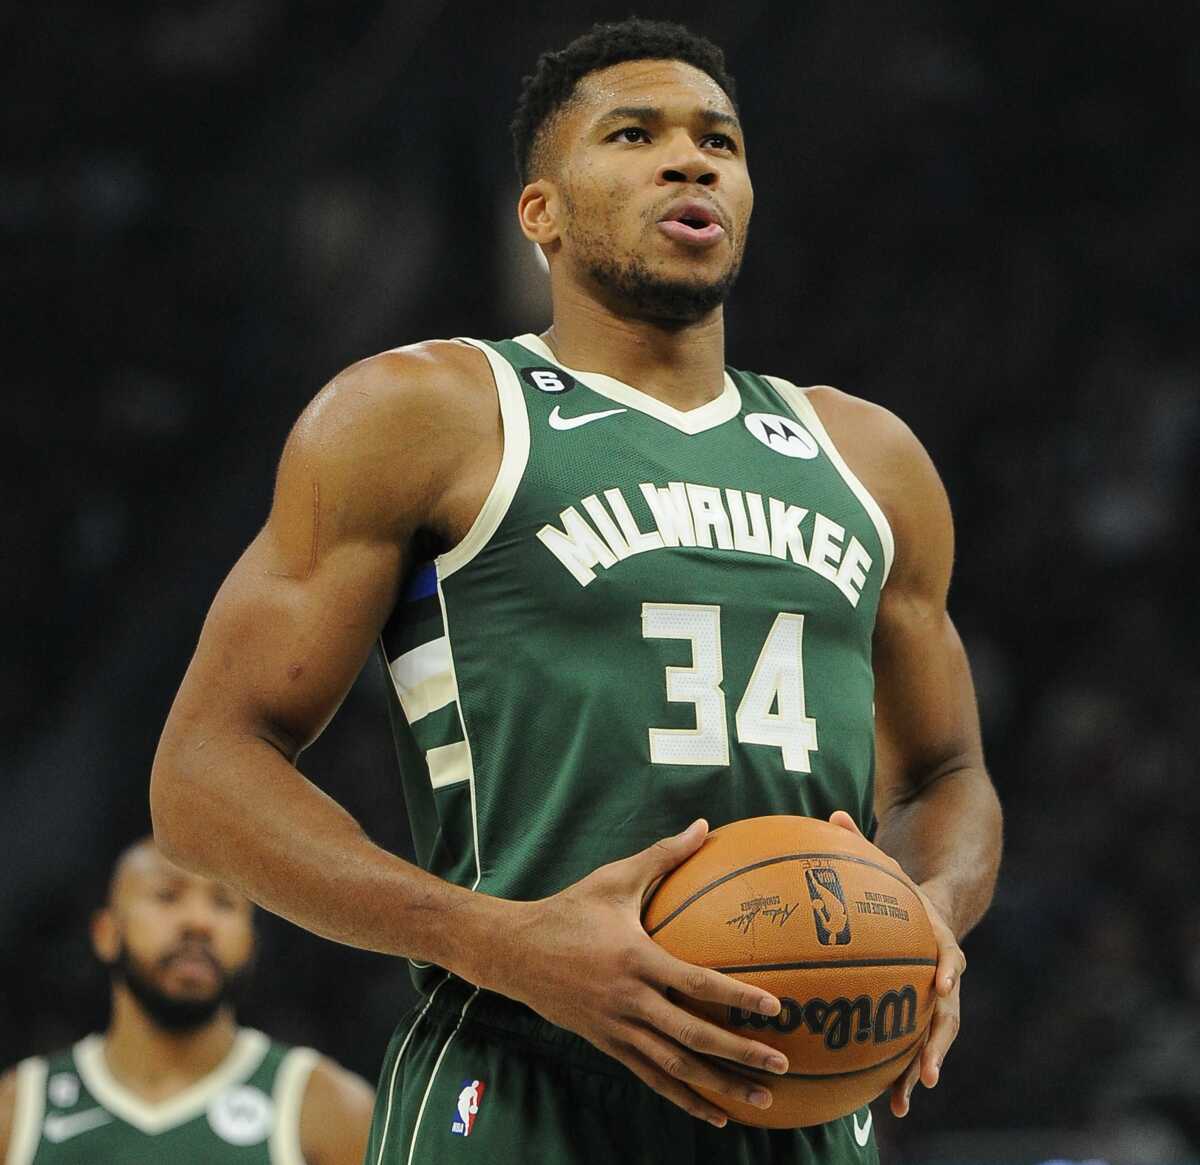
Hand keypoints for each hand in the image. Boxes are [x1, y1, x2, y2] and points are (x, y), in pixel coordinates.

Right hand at [485, 820, 790, 1126]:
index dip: (735, 997)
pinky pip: (652, 1078)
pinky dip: (685, 1098)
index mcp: (634, 959)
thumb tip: (705, 826)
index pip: (694, 983)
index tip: (774, 1008)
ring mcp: (616, 1029)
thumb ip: (663, 856)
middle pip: (691, 1037)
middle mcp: (628, 1000)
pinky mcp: (607, 1045)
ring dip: (719, 1086)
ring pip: (674, 1067)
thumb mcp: (615, 879)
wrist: (515, 951)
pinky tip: (716, 1114)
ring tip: (762, 1099)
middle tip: (782, 1063)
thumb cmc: (570, 909)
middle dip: (739, 1053)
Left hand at [826, 811, 964, 1118]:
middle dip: (936, 1041)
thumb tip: (832, 815)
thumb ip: (862, 842)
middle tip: (926, 1070)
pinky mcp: (919, 1008)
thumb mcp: (887, 860)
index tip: (945, 980)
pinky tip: (876, 1102)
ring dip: (917, 1068)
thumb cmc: (900, 881)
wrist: (942, 901)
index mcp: (937, 934)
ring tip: (899, 1103)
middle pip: (947, 1010)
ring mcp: (934, 994)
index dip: (948, 964)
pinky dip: (897, 1069)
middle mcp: (942, 970)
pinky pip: (910, 1041)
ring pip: (931, 1037)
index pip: (948, 949)